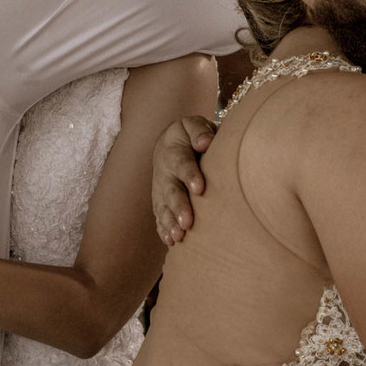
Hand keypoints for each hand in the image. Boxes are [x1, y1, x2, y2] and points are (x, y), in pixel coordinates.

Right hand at [151, 115, 215, 245]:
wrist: (171, 144)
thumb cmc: (191, 135)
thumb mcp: (194, 125)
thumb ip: (200, 131)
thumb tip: (205, 143)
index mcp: (174, 152)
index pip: (182, 163)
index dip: (190, 175)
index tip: (200, 188)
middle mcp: (164, 173)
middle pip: (171, 191)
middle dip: (178, 207)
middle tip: (187, 222)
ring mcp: (160, 189)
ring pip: (163, 207)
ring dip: (170, 222)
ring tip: (179, 236)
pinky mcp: (160, 201)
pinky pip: (160, 216)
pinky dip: (164, 229)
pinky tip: (171, 241)